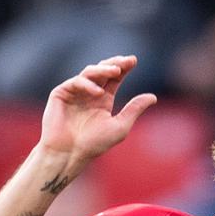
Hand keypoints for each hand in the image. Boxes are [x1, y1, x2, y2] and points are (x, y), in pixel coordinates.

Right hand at [39, 56, 157, 173]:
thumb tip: (153, 97)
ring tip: (116, 71)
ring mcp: (74, 92)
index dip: (123, 68)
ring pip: (89, 72)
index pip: (114, 78)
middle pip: (103, 70)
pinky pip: (76, 82)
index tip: (134, 61)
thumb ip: (134, 110)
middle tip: (127, 61)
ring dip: (103, 69)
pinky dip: (88, 85)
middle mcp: (89, 93)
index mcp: (103, 100)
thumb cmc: (93, 145)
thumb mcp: (120, 126)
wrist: (68, 154)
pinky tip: (98, 93)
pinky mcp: (61, 93)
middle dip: (115, 63)